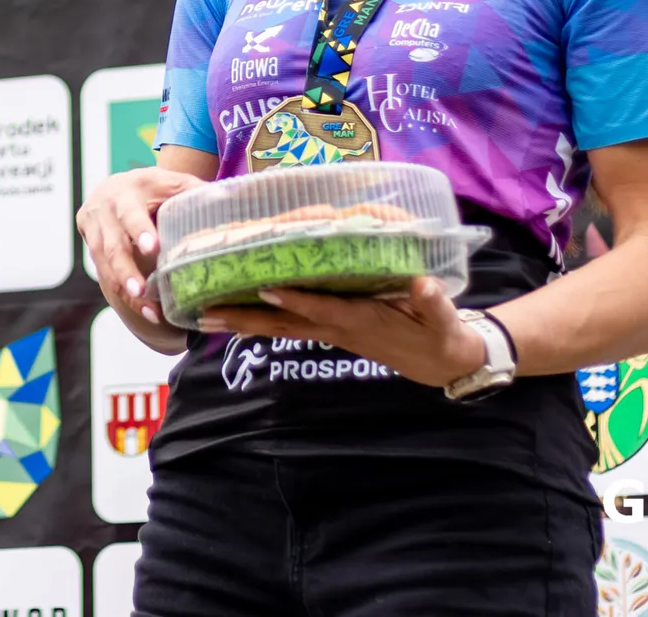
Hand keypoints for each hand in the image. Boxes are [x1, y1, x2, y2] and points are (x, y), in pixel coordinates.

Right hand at [76, 166, 203, 328]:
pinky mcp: (89, 245)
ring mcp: (94, 228)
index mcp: (128, 191)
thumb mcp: (172, 182)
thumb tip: (231, 201)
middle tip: (142, 291)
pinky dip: (124, 294)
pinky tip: (144, 309)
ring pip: (104, 263)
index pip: (131, 212)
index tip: (153, 248)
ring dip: (125, 288)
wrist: (112, 188)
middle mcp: (105, 209)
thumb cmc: (152, 188)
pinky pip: (104, 273)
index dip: (140, 230)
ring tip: (148, 310)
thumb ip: (196, 192)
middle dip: (126, 270)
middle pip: (112, 244)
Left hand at [197, 278, 489, 387]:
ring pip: (280, 328)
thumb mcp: (443, 318)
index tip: (267, 291)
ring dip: (242, 322)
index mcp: (362, 321)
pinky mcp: (331, 329)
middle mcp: (338, 328)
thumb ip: (433, 302)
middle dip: (245, 319)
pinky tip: (236, 315)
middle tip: (205, 315)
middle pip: (285, 325)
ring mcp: (331, 331)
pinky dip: (260, 321)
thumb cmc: (440, 333)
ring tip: (204, 316)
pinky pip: (289, 326)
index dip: (297, 302)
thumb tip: (424, 284)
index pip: (324, 310)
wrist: (441, 362)